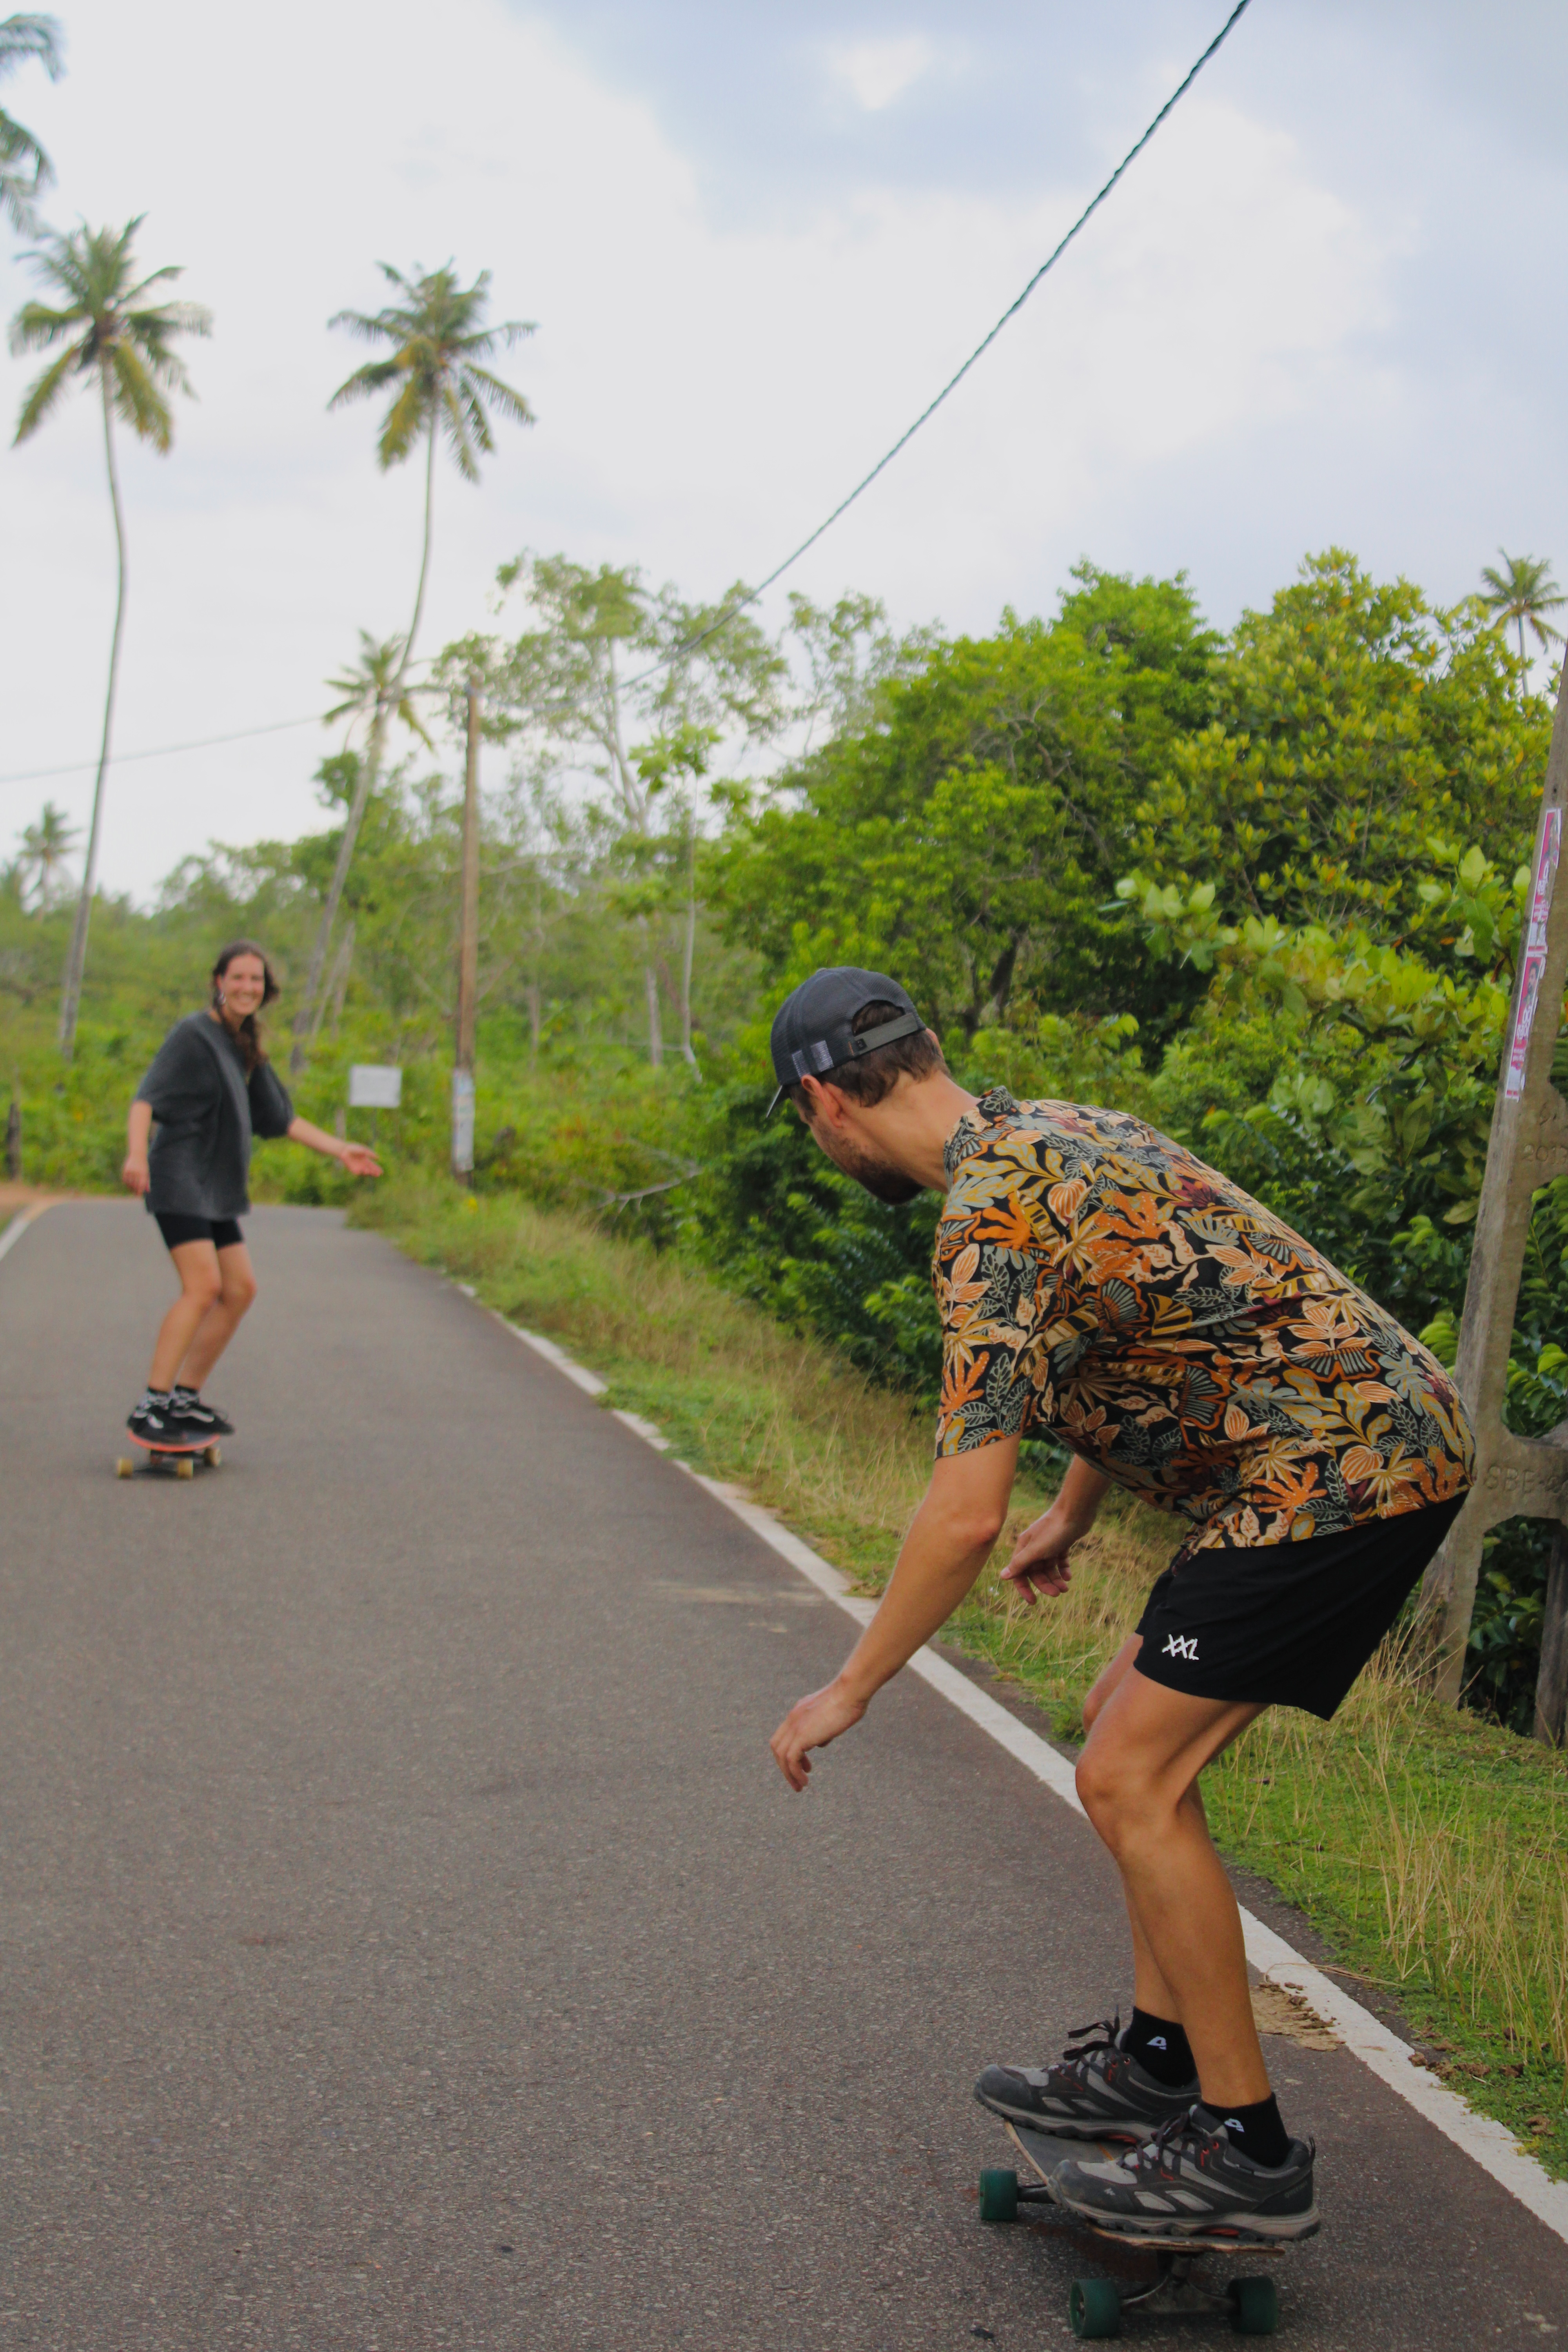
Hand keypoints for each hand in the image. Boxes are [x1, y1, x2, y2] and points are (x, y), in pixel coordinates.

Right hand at [121, 1153, 149, 1196]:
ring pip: (129, 1183)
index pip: (141, 1185)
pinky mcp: (125, 1170)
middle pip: (135, 1185)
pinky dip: (126, 1183)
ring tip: (132, 1190)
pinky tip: (128, 1185)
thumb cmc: (143, 1165)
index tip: (138, 1195)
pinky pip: (125, 1180)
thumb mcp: (147, 1173)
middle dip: (135, 1190)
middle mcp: (136, 1172)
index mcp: (143, 1173)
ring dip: (130, 1188)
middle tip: (135, 1193)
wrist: (137, 1155)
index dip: (139, 1191)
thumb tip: (148, 1191)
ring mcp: (130, 1171)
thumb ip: (147, 1182)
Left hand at [340, 1144, 381, 1177]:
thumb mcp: (364, 1150)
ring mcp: (358, 1167)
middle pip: (370, 1170)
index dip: (377, 1168)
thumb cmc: (354, 1148)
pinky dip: (361, 1172)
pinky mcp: (353, 1169)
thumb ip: (370, 1153)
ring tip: (369, 1171)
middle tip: (379, 1174)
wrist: (344, 1150)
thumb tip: (378, 1158)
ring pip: (365, 1172)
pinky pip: (358, 1172)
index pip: (373, 1165)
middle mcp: (362, 1164)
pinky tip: (363, 1170)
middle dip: (374, 1172)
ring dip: (368, 1172)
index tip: (382, 1172)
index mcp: (366, 1160)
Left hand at [769, 1678, 866, 1792]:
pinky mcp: (802, 1735)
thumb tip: (820, 1743)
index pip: (784, 1735)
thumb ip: (823, 1729)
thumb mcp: (832, 1716)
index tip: (805, 1765)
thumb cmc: (849, 1701)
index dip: (790, 1752)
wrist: (850, 1692)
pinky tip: (805, 1781)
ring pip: (781, 1755)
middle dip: (784, 1765)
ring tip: (800, 1786)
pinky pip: (790, 1759)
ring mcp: (795, 1726)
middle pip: (778, 1746)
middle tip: (797, 1779)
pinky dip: (794, 1773)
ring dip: (788, 1774)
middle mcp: (793, 1718)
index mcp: (799, 1712)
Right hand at [999, 1500, 1084, 1605]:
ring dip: (1056, 1579)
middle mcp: (1034, 1547)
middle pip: (1035, 1572)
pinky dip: (1063, 1569)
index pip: (1019, 1572)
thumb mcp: (1036, 1550)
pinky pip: (1059, 1561)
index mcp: (1024, 1547)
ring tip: (1066, 1588)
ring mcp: (1048, 1545)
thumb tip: (1002, 1576)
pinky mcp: (1061, 1543)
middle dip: (1045, 1584)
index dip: (1024, 1588)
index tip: (1033, 1602)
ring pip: (1048, 1568)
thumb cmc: (1054, 1530)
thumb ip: (1020, 1563)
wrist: (1075, 1512)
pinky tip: (1069, 1576)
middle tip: (1057, 1593)